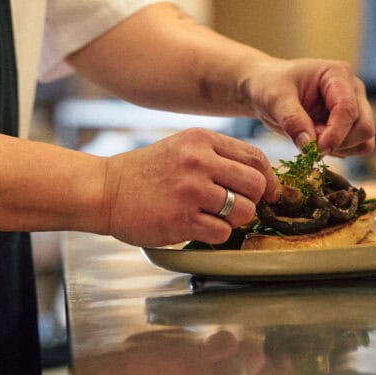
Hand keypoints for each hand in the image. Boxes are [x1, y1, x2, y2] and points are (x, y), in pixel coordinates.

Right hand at [100, 128, 280, 246]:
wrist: (106, 190)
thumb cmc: (147, 172)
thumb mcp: (182, 147)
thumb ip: (217, 156)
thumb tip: (261, 177)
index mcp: (202, 140)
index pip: (255, 157)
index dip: (269, 178)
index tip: (269, 192)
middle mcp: (199, 161)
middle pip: (256, 184)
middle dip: (255, 200)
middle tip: (239, 206)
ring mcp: (190, 191)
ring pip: (243, 211)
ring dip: (236, 219)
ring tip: (216, 216)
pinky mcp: (181, 219)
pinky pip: (222, 233)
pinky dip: (217, 234)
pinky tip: (199, 226)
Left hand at [239, 57, 374, 156]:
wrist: (267, 89)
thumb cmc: (271, 85)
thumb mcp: (275, 99)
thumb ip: (292, 120)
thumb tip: (309, 145)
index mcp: (338, 74)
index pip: (348, 109)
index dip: (335, 134)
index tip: (315, 149)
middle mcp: (353, 90)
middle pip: (364, 128)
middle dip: (336, 141)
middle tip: (306, 139)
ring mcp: (356, 108)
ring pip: (364, 141)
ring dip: (338, 148)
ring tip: (309, 135)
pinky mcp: (352, 125)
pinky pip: (356, 148)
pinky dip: (338, 152)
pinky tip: (316, 140)